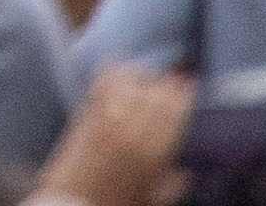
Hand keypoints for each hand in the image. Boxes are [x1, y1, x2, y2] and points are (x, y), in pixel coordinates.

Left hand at [42, 72, 193, 205]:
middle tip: (173, 79)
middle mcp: (133, 130)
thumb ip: (175, 182)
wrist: (76, 202)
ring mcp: (107, 119)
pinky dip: (116, 74)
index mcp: (155, 152)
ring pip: (132, 83)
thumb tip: (187, 168)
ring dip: (144, 76)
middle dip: (167, 82)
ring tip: (150, 78)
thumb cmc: (118, 202)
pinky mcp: (85, 114)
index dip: (185, 93)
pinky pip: (103, 83)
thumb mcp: (156, 197)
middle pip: (156, 93)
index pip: (176, 110)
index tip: (190, 84)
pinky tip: (123, 73)